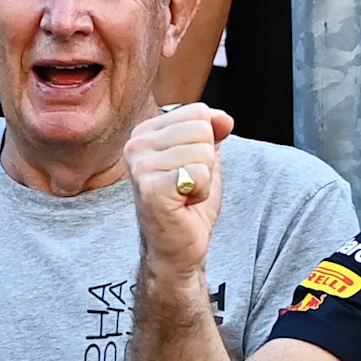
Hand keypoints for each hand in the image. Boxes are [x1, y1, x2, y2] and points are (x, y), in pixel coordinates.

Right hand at [127, 103, 233, 289]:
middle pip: (202, 129)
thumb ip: (213, 131)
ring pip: (203, 152)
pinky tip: (184, 204)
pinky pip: (199, 174)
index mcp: (146, 131)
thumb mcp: (206, 159)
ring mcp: (140, 165)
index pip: (198, 111)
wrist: (177, 248)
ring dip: (204, 180)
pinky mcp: (151, 187)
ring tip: (185, 195)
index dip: (207, 142)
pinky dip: (201, 193)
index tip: (189, 169)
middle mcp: (137, 144)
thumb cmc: (188, 205)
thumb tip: (224, 118)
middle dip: (207, 162)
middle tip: (188, 185)